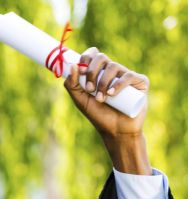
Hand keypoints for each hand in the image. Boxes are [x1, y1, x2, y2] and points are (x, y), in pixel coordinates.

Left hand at [64, 48, 151, 174]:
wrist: (116, 131)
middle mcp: (113, 71)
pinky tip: (111, 94)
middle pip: (101, 58)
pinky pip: (128, 76)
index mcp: (99, 72)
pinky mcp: (140, 82)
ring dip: (103, 82)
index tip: (80, 72)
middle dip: (92, 72)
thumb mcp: (80, 101)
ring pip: (113, 66)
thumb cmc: (98, 115)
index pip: (93, 55)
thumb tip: (73, 65)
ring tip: (101, 99)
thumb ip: (72, 85)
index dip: (86, 58)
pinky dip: (118, 84)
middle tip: (89, 89)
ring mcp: (126, 75)